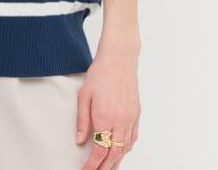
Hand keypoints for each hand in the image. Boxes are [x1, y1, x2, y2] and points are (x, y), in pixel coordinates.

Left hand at [75, 49, 140, 168]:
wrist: (119, 58)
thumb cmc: (100, 73)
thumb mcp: (84, 95)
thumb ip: (82, 120)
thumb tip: (80, 140)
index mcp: (105, 117)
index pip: (100, 151)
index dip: (93, 164)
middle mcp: (120, 121)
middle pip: (114, 155)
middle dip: (105, 168)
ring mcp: (130, 118)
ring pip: (125, 149)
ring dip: (117, 161)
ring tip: (107, 167)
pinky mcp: (136, 113)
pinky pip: (133, 138)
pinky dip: (126, 149)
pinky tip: (121, 151)